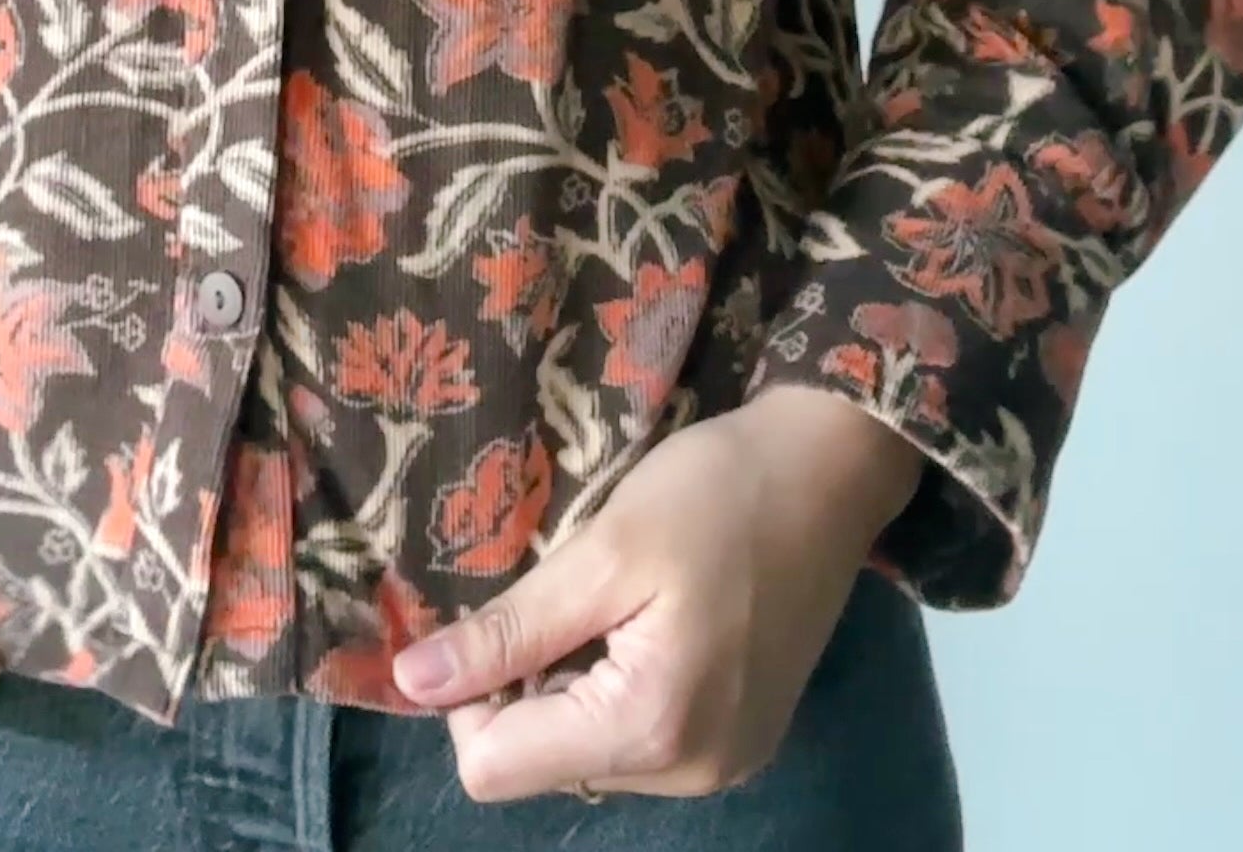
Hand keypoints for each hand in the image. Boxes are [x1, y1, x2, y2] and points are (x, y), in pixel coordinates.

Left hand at [388, 384, 923, 801]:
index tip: (505, 612)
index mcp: (650, 729)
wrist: (831, 470)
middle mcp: (689, 773)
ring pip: (584, 754)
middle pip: (540, 765)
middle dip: (526, 684)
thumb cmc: (716, 491)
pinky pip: (636, 740)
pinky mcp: (738, 742)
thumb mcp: (602, 549)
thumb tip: (410, 683)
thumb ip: (509, 630)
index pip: (494, 766)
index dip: (471, 691)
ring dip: (572, 683)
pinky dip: (617, 686)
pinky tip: (647, 618)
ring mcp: (721, 765)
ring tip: (612, 600)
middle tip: (565, 594)